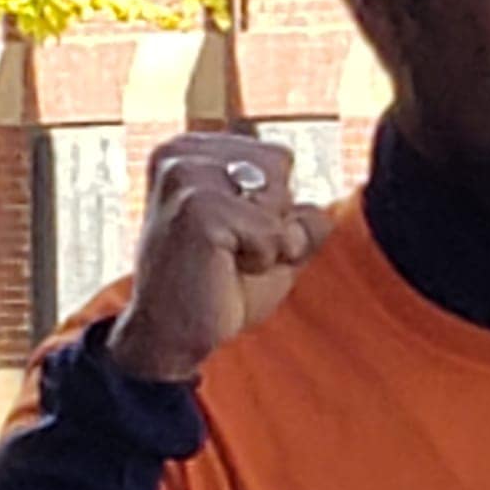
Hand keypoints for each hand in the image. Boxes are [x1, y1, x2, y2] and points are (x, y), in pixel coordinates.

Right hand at [106, 135, 333, 382]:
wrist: (170, 339)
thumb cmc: (218, 288)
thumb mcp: (271, 245)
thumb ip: (300, 217)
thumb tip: (319, 211)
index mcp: (190, 150)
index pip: (277, 157)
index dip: (273, 208)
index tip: (230, 237)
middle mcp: (181, 153)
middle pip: (281, 166)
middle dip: (274, 220)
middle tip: (230, 253)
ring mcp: (186, 177)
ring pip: (279, 195)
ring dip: (269, 241)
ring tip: (225, 261)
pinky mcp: (197, 208)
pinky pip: (272, 230)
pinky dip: (262, 260)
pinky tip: (221, 271)